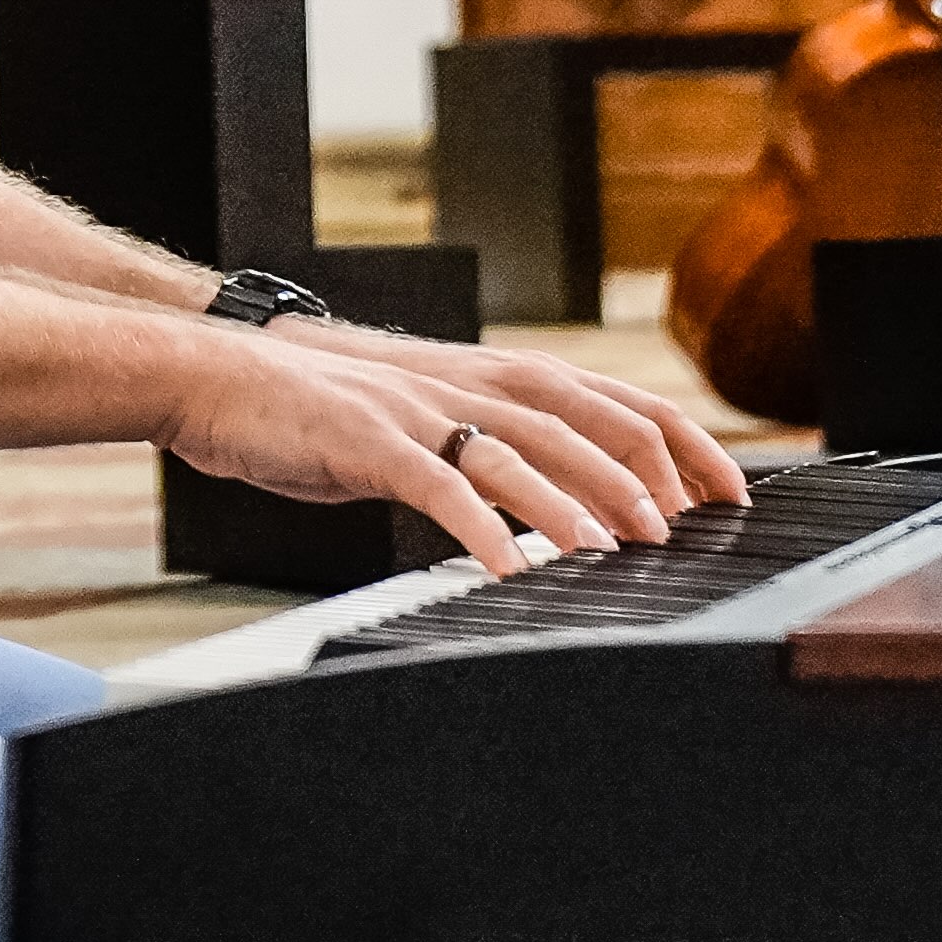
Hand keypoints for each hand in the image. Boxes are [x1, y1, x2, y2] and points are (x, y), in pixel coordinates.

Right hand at [155, 328, 695, 573]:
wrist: (218, 376)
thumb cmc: (318, 407)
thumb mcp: (422, 415)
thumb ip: (487, 443)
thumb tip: (562, 497)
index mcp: (484, 373)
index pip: (606, 396)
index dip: (672, 437)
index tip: (723, 485)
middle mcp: (463, 382)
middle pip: (578, 417)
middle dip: (642, 470)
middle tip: (688, 525)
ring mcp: (417, 410)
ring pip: (518, 448)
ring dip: (576, 499)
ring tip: (622, 545)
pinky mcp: (368, 442)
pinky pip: (438, 487)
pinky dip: (481, 528)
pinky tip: (508, 568)